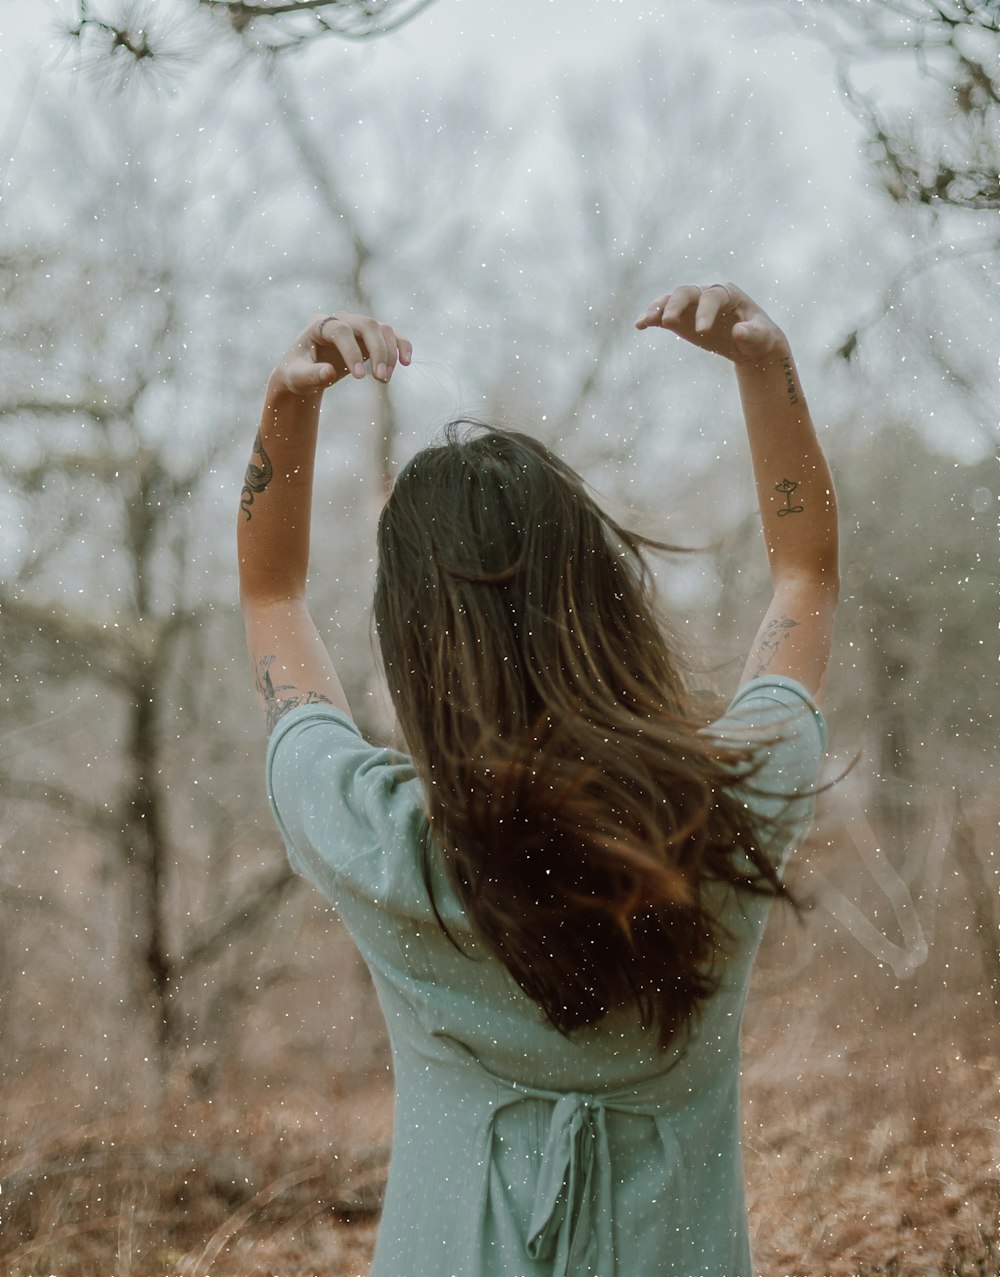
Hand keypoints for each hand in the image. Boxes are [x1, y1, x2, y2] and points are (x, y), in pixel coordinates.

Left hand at [272, 312, 412, 394]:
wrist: (304, 371)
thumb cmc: (297, 373)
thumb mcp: (297, 377)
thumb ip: (310, 375)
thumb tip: (329, 373)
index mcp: (320, 325)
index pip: (342, 330)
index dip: (352, 351)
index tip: (359, 377)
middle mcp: (341, 320)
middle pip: (368, 324)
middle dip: (378, 351)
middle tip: (381, 378)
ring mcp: (357, 327)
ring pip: (383, 329)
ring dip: (390, 353)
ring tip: (384, 379)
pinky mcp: (370, 337)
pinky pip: (391, 335)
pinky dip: (402, 346)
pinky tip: (406, 363)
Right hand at [634, 283, 786, 364]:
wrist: (750, 341)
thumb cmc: (759, 336)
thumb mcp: (762, 336)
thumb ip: (753, 333)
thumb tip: (738, 332)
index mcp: (728, 294)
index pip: (712, 297)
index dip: (706, 311)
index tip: (701, 332)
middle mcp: (706, 294)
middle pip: (686, 292)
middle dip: (676, 305)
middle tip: (670, 323)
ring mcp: (691, 305)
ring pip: (671, 300)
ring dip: (658, 309)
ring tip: (645, 322)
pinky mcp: (681, 318)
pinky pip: (663, 315)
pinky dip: (651, 318)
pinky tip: (639, 326)